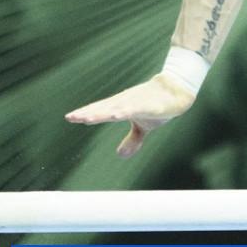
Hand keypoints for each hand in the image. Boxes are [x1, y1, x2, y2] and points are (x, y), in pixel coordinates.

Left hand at [65, 74, 195, 157]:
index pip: (100, 110)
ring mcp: (136, 103)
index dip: (86, 114)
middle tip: (71, 117)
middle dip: (88, 113)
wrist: (177, 91)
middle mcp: (125, 103)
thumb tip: (120, 155)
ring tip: (86, 118)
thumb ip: (132, 139)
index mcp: (121, 107)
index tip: (70, 118)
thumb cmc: (157, 105)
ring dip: (101, 113)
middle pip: (103, 108)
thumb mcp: (143, 127)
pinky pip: (136, 109)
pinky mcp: (150, 106)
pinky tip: (116, 115)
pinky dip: (125, 111)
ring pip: (116, 108)